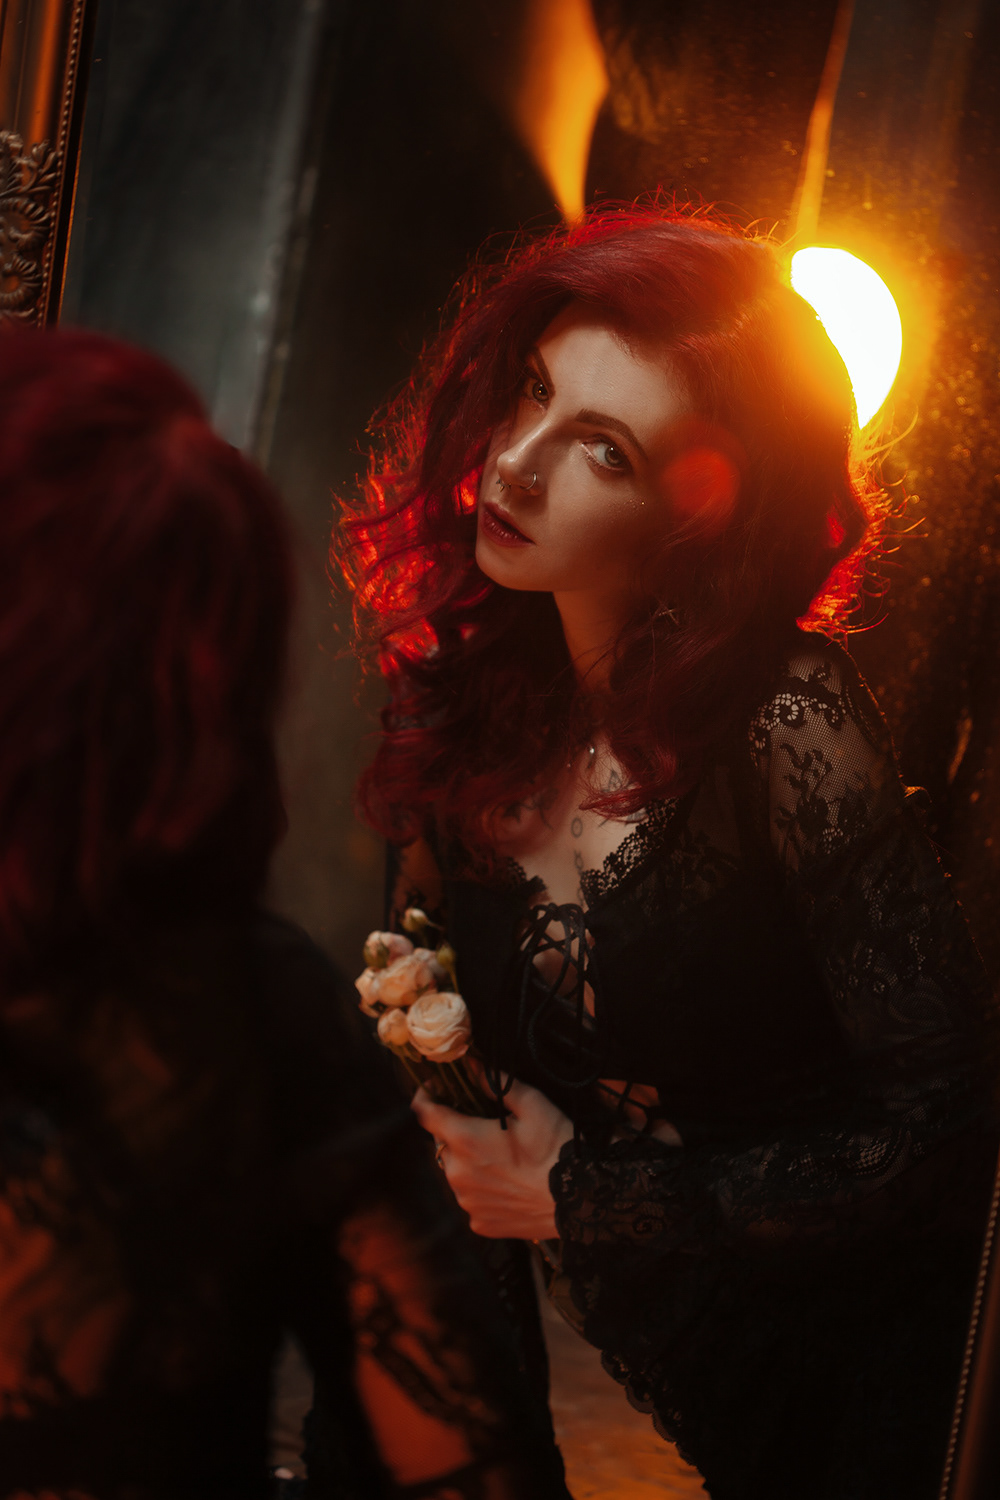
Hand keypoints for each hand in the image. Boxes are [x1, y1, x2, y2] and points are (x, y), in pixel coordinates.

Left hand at [411, 1078, 573, 1239]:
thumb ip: (497, 1084)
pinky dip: (483, 1190)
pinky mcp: (479, 1223)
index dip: (426, 1097)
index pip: (425, 1113)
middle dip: (458, 1133)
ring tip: (502, 1159)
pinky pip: (473, 1199)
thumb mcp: (532, 1104)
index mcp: (465, 1140)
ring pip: (457, 1173)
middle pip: (444, 1144)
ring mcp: (467, 1202)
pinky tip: (507, 1185)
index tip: (433, 1089)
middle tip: (486, 1127)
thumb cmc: (557, 1147)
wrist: (582, 1199)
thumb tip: (472, 1064)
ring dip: (470, 1163)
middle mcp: (457, 1174)